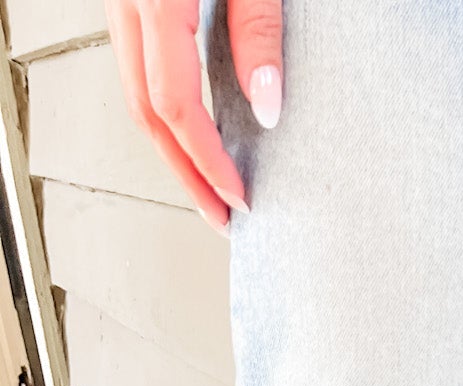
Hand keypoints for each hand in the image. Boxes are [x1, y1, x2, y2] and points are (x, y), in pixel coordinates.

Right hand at [104, 0, 283, 231]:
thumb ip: (258, 30)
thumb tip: (267, 106)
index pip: (175, 103)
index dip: (207, 159)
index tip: (238, 196)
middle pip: (145, 109)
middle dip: (184, 172)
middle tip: (219, 215)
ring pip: (133, 88)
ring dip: (169, 145)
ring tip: (205, 184)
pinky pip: (135, 62)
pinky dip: (161, 106)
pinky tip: (189, 129)